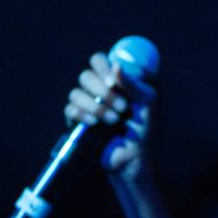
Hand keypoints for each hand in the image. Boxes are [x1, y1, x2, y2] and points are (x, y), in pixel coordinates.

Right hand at [64, 52, 156, 179]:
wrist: (134, 156)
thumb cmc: (146, 127)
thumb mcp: (148, 101)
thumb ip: (133, 83)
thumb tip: (116, 65)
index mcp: (116, 80)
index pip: (99, 61)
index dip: (102, 67)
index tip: (112, 81)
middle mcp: (99, 89)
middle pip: (86, 75)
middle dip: (103, 92)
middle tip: (123, 107)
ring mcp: (87, 105)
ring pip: (76, 93)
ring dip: (96, 106)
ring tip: (114, 120)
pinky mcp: (77, 121)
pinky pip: (69, 110)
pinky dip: (82, 115)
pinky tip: (95, 123)